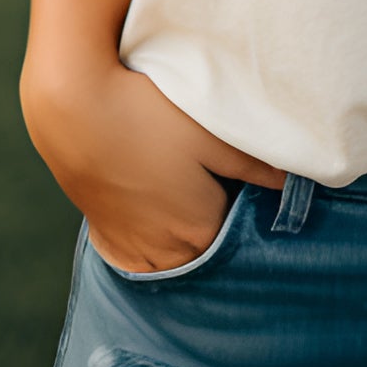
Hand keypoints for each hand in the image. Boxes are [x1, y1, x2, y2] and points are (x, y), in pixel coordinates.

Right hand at [23, 60, 290, 273]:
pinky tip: (158, 209)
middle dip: (223, 223)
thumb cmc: (146, 115)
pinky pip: (143, 256)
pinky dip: (156, 242)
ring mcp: (133, 249)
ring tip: (188, 189)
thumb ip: (255, 163)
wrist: (73, 110)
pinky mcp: (106, 238)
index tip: (251, 181)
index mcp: (200, 230)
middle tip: (221, 180)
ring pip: (177, 255)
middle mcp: (167, 252)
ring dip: (187, 234)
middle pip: (210, 248)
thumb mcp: (209, 133)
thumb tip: (293, 183)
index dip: (251, 207)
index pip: (243, 235)